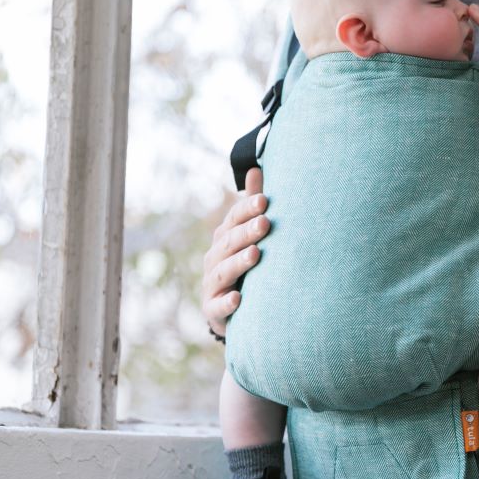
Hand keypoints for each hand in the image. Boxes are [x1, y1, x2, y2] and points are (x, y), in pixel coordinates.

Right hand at [201, 167, 269, 335]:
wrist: (233, 310)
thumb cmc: (246, 265)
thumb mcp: (248, 235)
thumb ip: (252, 206)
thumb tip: (255, 168)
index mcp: (225, 238)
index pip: (234, 219)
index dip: (247, 209)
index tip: (265, 200)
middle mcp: (215, 258)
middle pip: (229, 242)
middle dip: (247, 232)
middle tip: (266, 223)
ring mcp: (212, 284)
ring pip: (223, 271)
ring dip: (238, 262)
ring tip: (255, 255)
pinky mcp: (213, 310)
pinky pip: (218, 307)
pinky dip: (227, 303)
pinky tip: (239, 299)